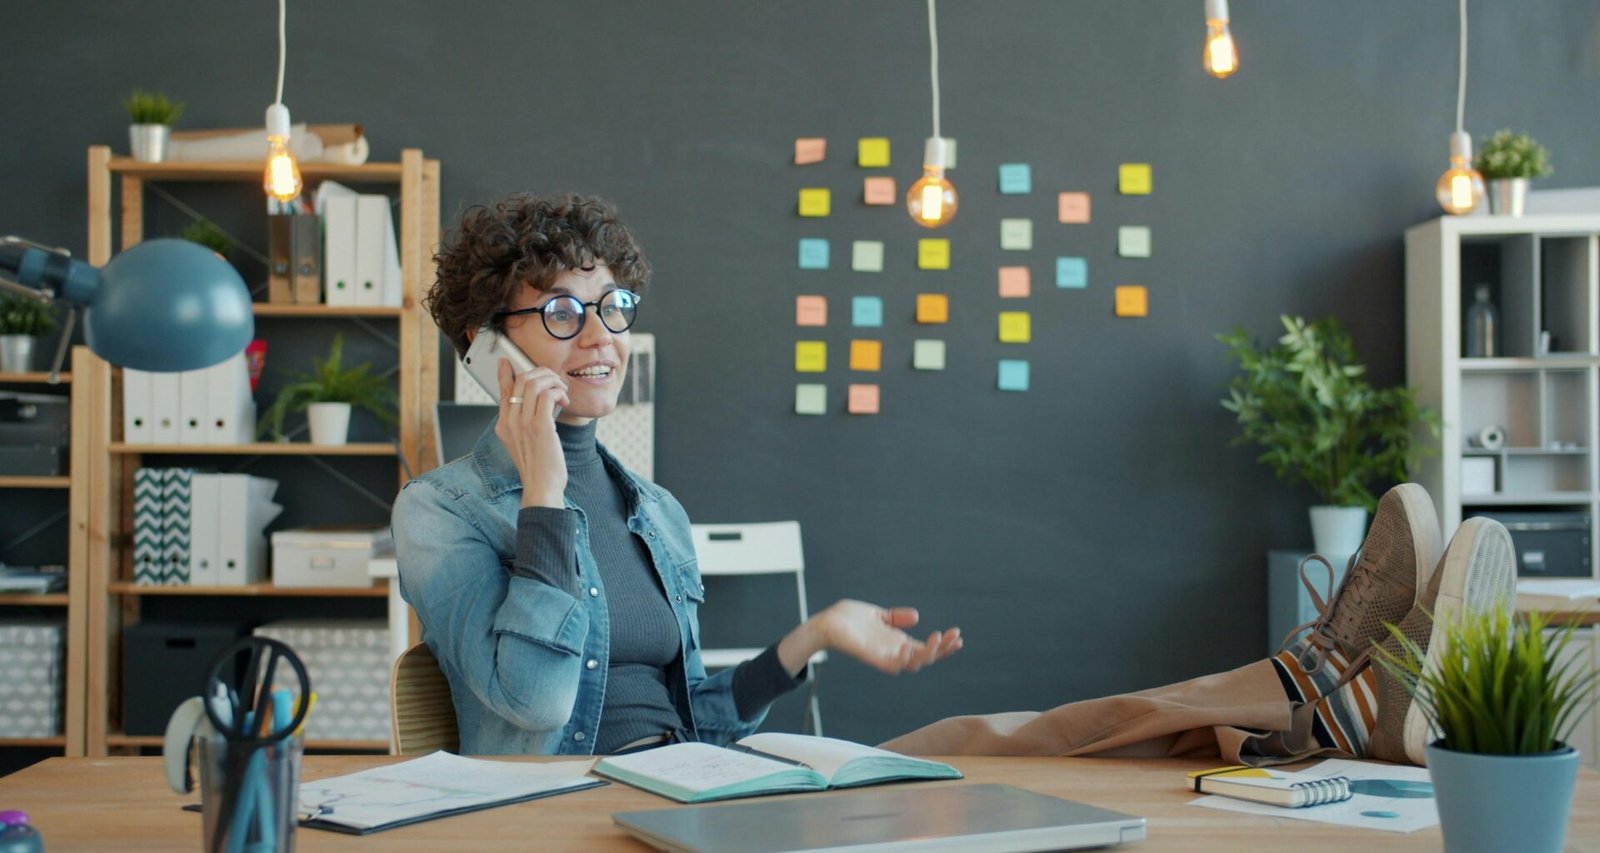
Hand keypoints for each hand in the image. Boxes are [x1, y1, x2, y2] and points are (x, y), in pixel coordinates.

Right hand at [494, 358, 570, 507]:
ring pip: (534, 383)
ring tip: (562, 391)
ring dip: (553, 381)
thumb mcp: (524, 443)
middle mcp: (509, 422)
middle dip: (541, 374)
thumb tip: (537, 402)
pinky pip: (547, 395)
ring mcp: (523, 423)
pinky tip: (564, 400)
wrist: (542, 487)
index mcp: (503, 425)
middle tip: (555, 381)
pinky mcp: (539, 426)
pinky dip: (558, 392)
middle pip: (520, 381)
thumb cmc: (538, 467)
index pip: (502, 391)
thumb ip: (524, 422)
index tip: (507, 361)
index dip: (505, 373)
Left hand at [779, 599, 962, 675]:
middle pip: (926, 658)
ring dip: (928, 653)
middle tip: (955, 637)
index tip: (958, 635)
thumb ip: (896, 618)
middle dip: (943, 650)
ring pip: (913, 663)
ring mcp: (884, 656)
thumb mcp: (879, 616)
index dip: (943, 645)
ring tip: (938, 638)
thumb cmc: (850, 619)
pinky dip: (903, 658)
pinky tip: (910, 646)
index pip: (926, 649)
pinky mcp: (871, 657)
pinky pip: (891, 665)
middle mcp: (894, 652)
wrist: (827, 622)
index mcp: (898, 643)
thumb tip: (917, 616)